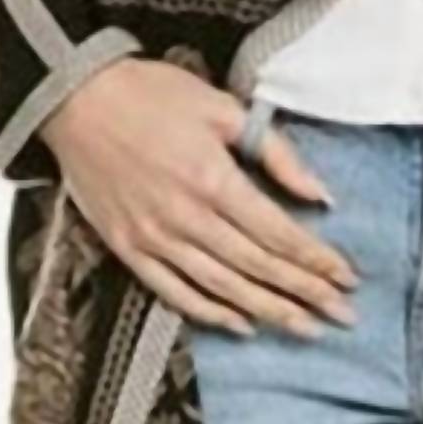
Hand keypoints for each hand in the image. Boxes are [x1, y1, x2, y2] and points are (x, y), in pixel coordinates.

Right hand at [38, 57, 358, 337]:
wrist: (74, 98)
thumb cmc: (151, 94)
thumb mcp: (221, 108)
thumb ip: (275, 152)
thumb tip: (320, 195)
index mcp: (213, 179)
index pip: (278, 233)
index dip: (316, 259)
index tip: (348, 277)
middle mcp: (186, 217)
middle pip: (258, 267)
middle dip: (305, 294)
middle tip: (342, 316)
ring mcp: (153, 238)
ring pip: (222, 288)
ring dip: (268, 311)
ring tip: (306, 329)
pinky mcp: (128, 248)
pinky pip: (174, 293)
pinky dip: (210, 313)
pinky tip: (243, 326)